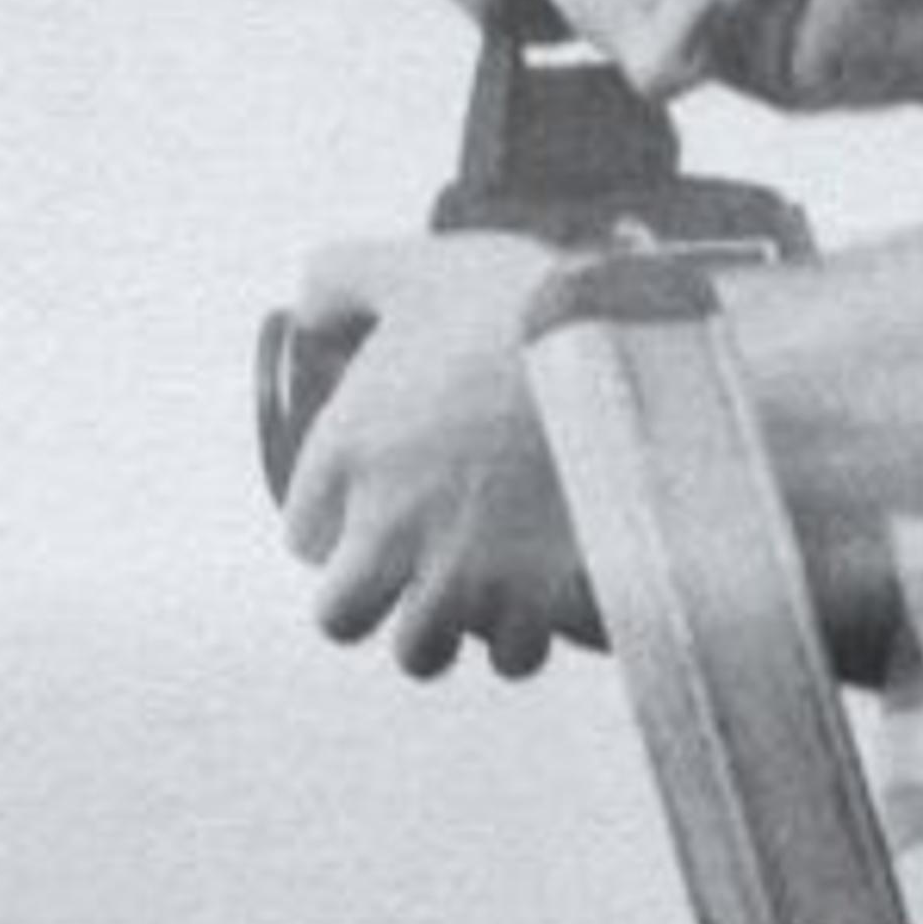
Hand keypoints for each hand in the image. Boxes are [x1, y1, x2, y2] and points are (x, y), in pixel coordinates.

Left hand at [279, 233, 590, 678]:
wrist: (618, 344)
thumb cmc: (510, 299)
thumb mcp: (409, 266)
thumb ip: (337, 277)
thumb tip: (304, 312)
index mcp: (347, 453)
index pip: (304, 537)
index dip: (335, 530)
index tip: (371, 515)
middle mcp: (390, 527)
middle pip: (340, 620)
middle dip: (371, 605)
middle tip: (408, 573)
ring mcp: (461, 570)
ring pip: (420, 655)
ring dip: (442, 633)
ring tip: (471, 599)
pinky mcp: (534, 596)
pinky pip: (512, 658)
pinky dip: (523, 641)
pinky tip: (534, 608)